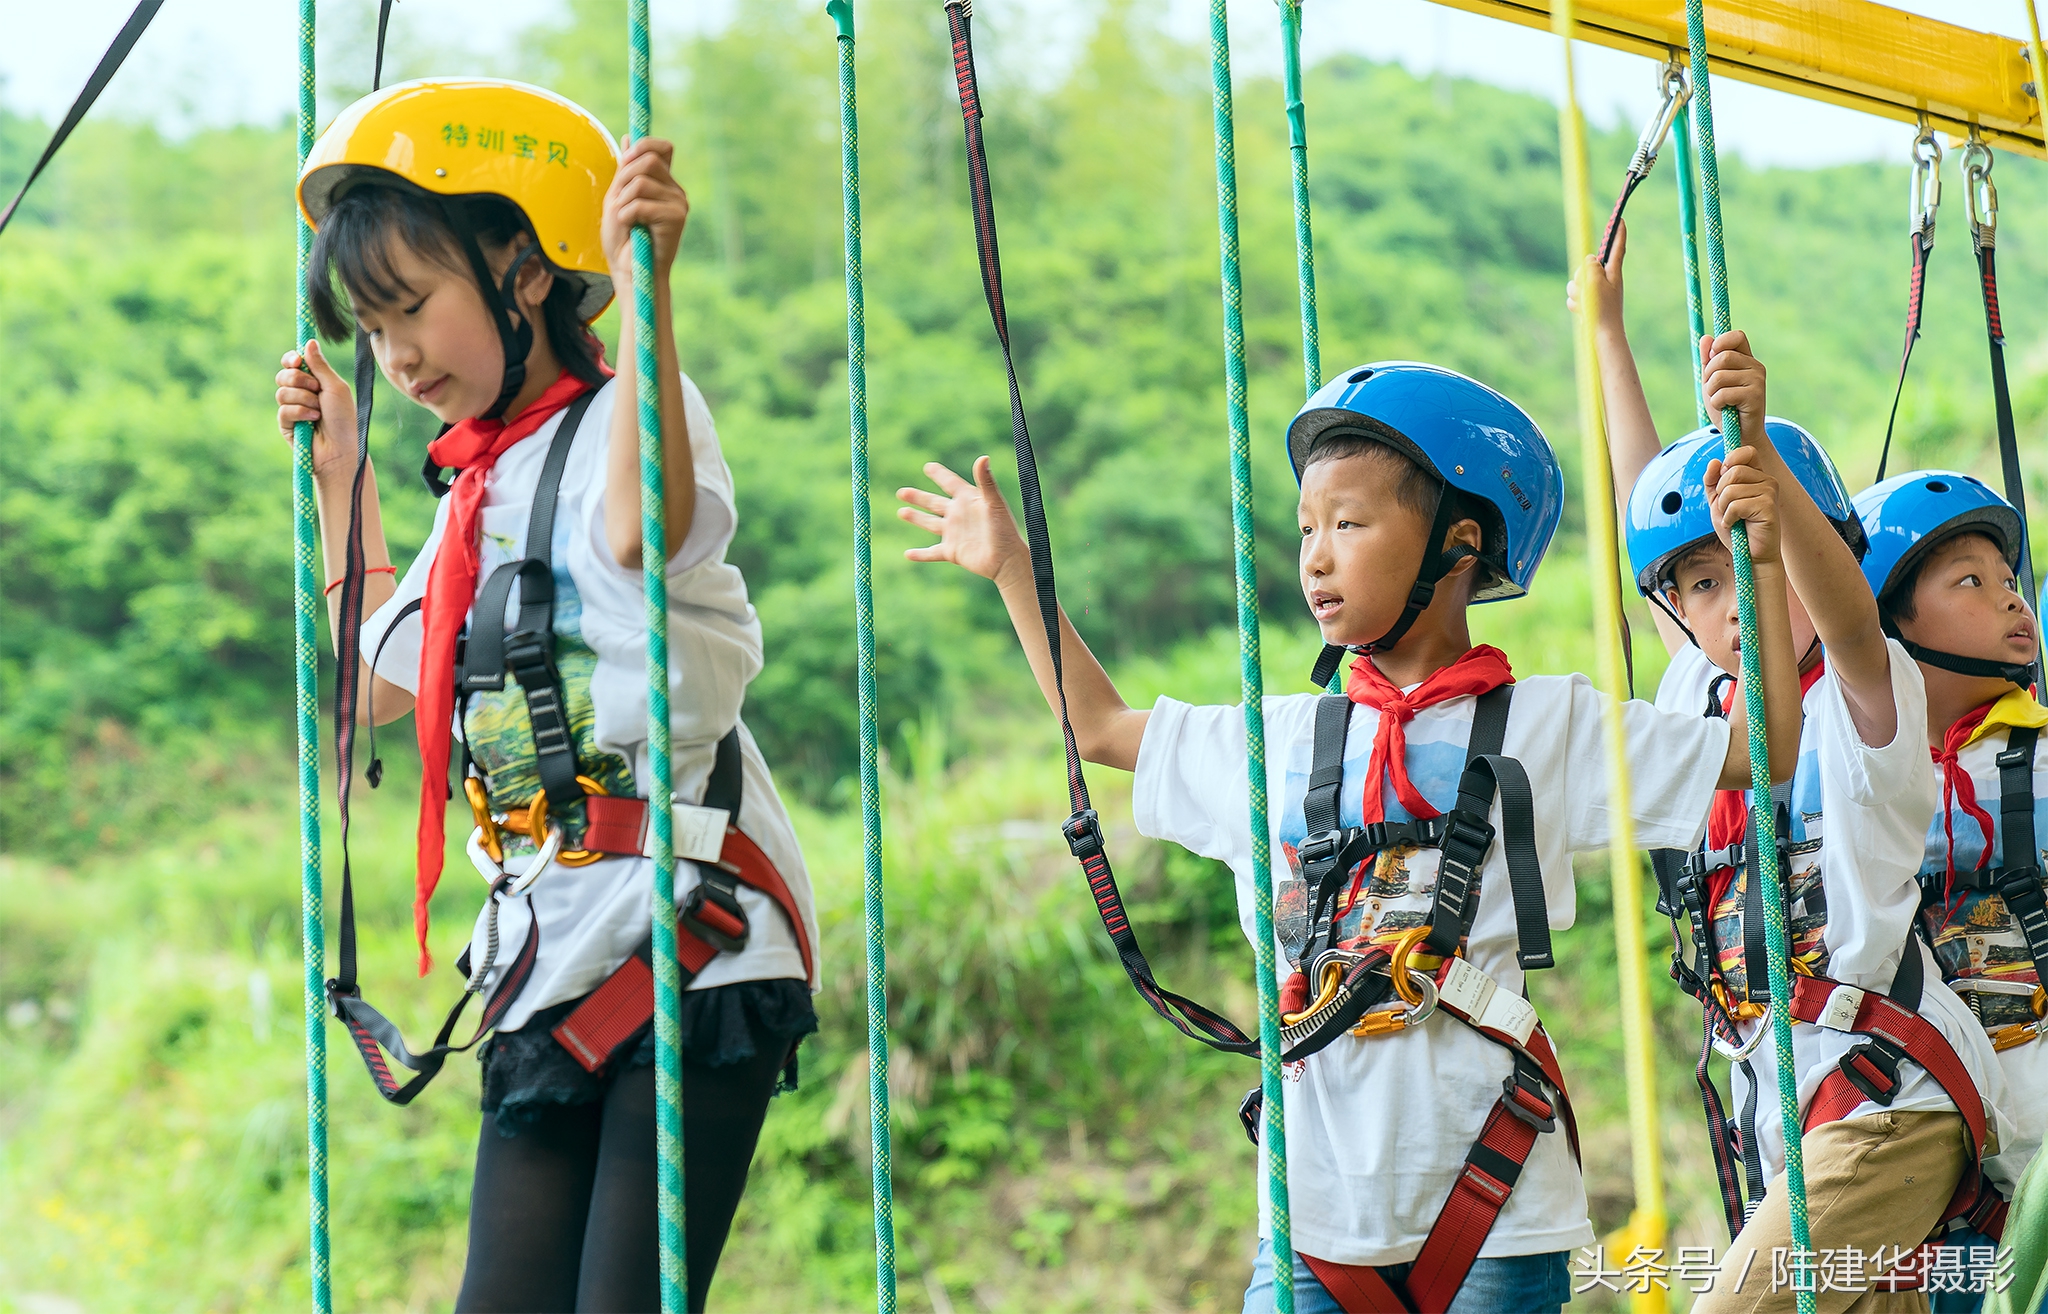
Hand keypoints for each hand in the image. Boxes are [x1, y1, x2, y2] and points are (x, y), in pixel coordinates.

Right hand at [275, 339, 358, 484]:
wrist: (340, 449)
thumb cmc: (343, 419)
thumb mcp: (335, 388)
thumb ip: (320, 366)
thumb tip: (310, 342)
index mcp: (315, 382)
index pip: (294, 363)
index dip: (292, 359)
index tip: (298, 361)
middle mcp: (302, 393)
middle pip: (284, 374)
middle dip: (299, 380)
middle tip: (315, 389)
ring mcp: (292, 408)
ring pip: (282, 391)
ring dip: (303, 399)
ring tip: (318, 411)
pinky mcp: (285, 423)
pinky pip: (284, 409)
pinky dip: (300, 413)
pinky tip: (312, 420)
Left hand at [601, 136, 689, 282]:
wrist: (630, 272)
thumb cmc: (623, 241)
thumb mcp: (618, 198)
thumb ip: (625, 171)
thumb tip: (627, 138)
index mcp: (662, 184)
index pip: (662, 148)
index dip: (644, 145)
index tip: (625, 160)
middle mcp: (674, 191)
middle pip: (647, 160)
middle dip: (624, 178)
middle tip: (619, 203)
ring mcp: (678, 204)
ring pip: (641, 181)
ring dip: (623, 201)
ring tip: (626, 220)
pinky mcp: (676, 218)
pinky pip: (641, 203)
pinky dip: (627, 215)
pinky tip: (632, 228)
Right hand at [897, 457, 1029, 586]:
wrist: (1007, 560)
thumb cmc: (1004, 530)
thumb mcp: (993, 503)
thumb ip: (986, 481)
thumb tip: (983, 457)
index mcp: (968, 500)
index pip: (950, 483)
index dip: (939, 474)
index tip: (928, 466)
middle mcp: (959, 515)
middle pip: (934, 503)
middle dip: (918, 497)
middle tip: (902, 492)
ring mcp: (954, 534)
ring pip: (930, 524)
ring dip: (916, 518)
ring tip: (901, 512)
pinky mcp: (952, 552)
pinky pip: (932, 553)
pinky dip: (920, 554)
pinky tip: (908, 554)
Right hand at [1566, 219, 1625, 331]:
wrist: (1602, 336)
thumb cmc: (1602, 309)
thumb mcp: (1596, 281)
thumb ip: (1591, 266)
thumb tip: (1589, 260)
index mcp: (1614, 273)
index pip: (1617, 248)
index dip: (1618, 233)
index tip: (1620, 219)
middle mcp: (1606, 281)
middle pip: (1588, 266)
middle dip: (1581, 274)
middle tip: (1586, 288)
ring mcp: (1596, 293)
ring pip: (1577, 282)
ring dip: (1576, 291)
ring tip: (1584, 303)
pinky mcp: (1589, 304)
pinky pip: (1574, 297)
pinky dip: (1575, 303)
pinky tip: (1581, 311)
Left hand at [1702, 329, 1766, 443]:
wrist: (1740, 434)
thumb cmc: (1726, 407)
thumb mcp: (1712, 382)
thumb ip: (1708, 361)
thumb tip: (1705, 338)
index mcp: (1746, 359)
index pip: (1737, 336)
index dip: (1721, 343)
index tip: (1712, 357)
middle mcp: (1755, 366)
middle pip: (1722, 357)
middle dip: (1709, 375)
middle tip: (1714, 390)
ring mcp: (1757, 380)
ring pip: (1719, 376)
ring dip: (1712, 392)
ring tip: (1721, 401)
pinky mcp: (1755, 395)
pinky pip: (1723, 393)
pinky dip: (1716, 403)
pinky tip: (1726, 409)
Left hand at [1707, 445, 1780, 566]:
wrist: (1749, 555)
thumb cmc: (1736, 528)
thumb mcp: (1717, 502)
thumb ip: (1713, 482)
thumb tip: (1714, 462)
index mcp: (1756, 475)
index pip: (1746, 452)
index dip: (1730, 460)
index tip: (1723, 478)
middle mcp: (1767, 480)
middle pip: (1732, 471)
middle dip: (1720, 493)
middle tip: (1728, 508)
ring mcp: (1770, 492)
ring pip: (1731, 489)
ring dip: (1724, 508)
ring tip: (1733, 518)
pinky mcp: (1769, 506)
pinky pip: (1736, 505)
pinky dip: (1729, 518)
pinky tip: (1737, 525)